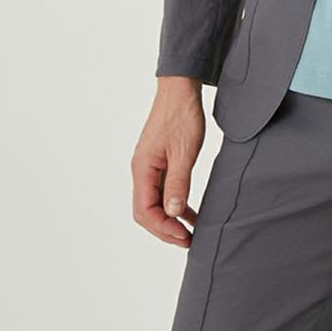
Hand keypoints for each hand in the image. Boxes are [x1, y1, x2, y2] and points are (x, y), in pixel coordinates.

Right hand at [131, 76, 205, 246]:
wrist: (180, 90)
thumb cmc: (181, 116)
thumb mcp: (185, 153)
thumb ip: (178, 184)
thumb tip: (173, 213)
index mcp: (143, 169)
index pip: (145, 211)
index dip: (163, 228)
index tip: (183, 236)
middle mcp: (141, 170)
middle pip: (146, 211)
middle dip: (165, 229)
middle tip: (187, 240)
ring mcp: (149, 166)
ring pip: (154, 202)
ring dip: (170, 219)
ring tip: (189, 233)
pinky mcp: (159, 161)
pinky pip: (162, 190)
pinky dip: (174, 203)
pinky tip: (189, 212)